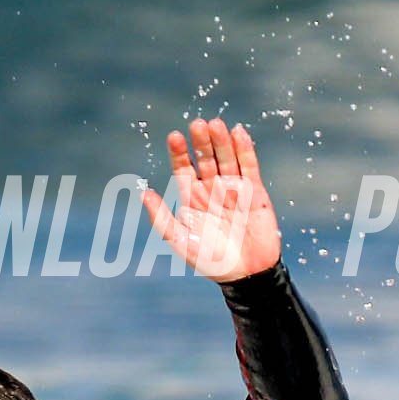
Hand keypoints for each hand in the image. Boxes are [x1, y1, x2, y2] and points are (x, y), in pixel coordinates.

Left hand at [139, 116, 280, 281]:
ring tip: (215, 124)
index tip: (175, 136)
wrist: (247, 275)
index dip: (179, 153)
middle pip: (205, 158)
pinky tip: (238, 132)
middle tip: (197, 124)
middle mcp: (212, 189)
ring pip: (226, 158)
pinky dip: (244, 149)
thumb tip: (143, 193)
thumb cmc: (211, 262)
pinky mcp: (255, 191)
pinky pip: (249, 166)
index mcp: (192, 199)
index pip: (183, 169)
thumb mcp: (181, 242)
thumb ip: (162, 219)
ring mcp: (234, 188)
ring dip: (221, 141)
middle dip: (201, 142)